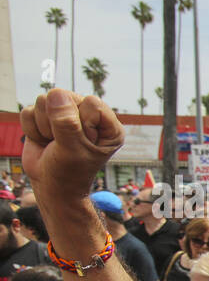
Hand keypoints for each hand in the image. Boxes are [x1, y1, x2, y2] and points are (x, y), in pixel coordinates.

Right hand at [20, 90, 124, 209]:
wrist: (52, 186)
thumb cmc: (70, 173)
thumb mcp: (72, 150)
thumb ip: (66, 123)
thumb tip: (56, 93)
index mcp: (108, 124)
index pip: (91, 103)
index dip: (81, 122)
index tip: (82, 143)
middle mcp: (88, 115)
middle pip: (65, 97)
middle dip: (58, 124)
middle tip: (64, 144)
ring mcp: (65, 115)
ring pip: (43, 101)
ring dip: (44, 127)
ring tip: (54, 143)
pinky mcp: (44, 117)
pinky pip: (29, 111)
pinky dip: (32, 129)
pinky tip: (43, 141)